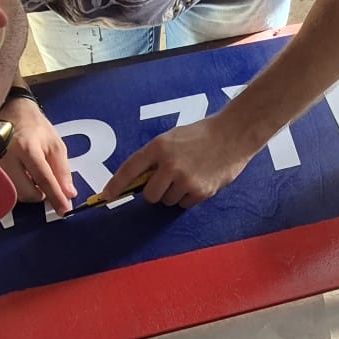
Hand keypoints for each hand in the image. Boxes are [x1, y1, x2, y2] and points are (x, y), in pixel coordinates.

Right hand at [2, 98, 76, 215]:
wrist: (11, 112)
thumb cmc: (34, 127)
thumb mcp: (55, 144)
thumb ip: (62, 170)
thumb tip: (68, 193)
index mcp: (27, 148)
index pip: (43, 179)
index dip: (55, 196)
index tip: (64, 210)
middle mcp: (7, 156)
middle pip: (26, 191)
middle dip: (40, 195)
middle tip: (46, 186)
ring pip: (14, 193)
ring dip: (28, 191)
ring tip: (32, 176)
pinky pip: (4, 187)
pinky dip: (16, 187)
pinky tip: (21, 176)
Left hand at [100, 111, 252, 209]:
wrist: (234, 134)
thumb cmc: (202, 134)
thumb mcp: (172, 138)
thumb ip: (155, 157)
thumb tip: (138, 180)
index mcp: (159, 147)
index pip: (130, 169)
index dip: (116, 185)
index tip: (105, 197)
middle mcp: (170, 164)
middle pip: (149, 195)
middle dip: (155, 191)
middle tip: (168, 180)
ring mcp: (186, 180)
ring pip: (167, 201)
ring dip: (174, 194)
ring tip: (189, 175)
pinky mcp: (201, 191)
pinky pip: (184, 204)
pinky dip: (189, 197)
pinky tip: (200, 181)